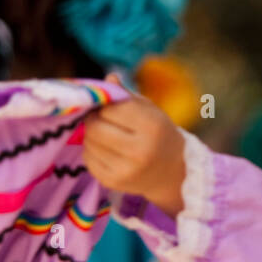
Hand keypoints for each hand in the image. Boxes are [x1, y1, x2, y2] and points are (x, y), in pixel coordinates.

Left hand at [83, 73, 186, 217]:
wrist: (173, 172)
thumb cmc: (159, 135)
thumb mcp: (150, 111)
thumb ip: (127, 95)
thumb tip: (108, 79)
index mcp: (152, 127)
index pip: (111, 109)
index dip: (106, 106)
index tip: (111, 109)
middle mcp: (140, 151)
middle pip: (95, 127)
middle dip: (94, 120)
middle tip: (100, 119)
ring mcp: (126, 170)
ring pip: (89, 142)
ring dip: (92, 135)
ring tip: (106, 135)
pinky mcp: (114, 182)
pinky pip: (88, 159)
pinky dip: (92, 151)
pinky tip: (107, 151)